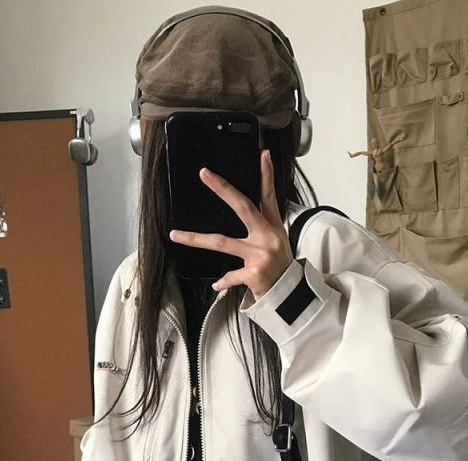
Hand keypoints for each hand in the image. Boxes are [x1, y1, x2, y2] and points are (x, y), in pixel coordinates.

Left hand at [169, 150, 293, 300]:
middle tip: (205, 174)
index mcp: (273, 228)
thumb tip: (245, 214)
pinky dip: (222, 282)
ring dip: (195, 238)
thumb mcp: (277, 245)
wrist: (291, 298)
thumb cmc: (281, 270)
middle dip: (222, 189)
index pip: (268, 196)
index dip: (266, 175)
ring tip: (176, 235)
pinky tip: (217, 284)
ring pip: (221, 242)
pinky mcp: (254, 273)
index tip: (262, 155)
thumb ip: (262, 229)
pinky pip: (229, 276)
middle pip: (242, 207)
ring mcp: (261, 254)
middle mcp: (268, 237)